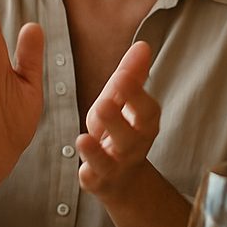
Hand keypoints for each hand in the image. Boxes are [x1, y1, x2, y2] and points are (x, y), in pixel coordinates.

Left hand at [76, 41, 158, 202]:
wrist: (123, 178)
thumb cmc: (121, 129)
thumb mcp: (124, 101)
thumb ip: (132, 75)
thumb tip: (143, 45)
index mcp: (145, 122)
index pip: (146, 109)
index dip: (135, 94)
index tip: (122, 76)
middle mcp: (135, 146)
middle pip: (131, 136)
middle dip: (117, 120)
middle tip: (102, 103)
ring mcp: (117, 165)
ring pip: (111, 160)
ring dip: (97, 149)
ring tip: (85, 137)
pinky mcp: (100, 181)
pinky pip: (95, 177)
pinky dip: (88, 169)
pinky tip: (81, 160)